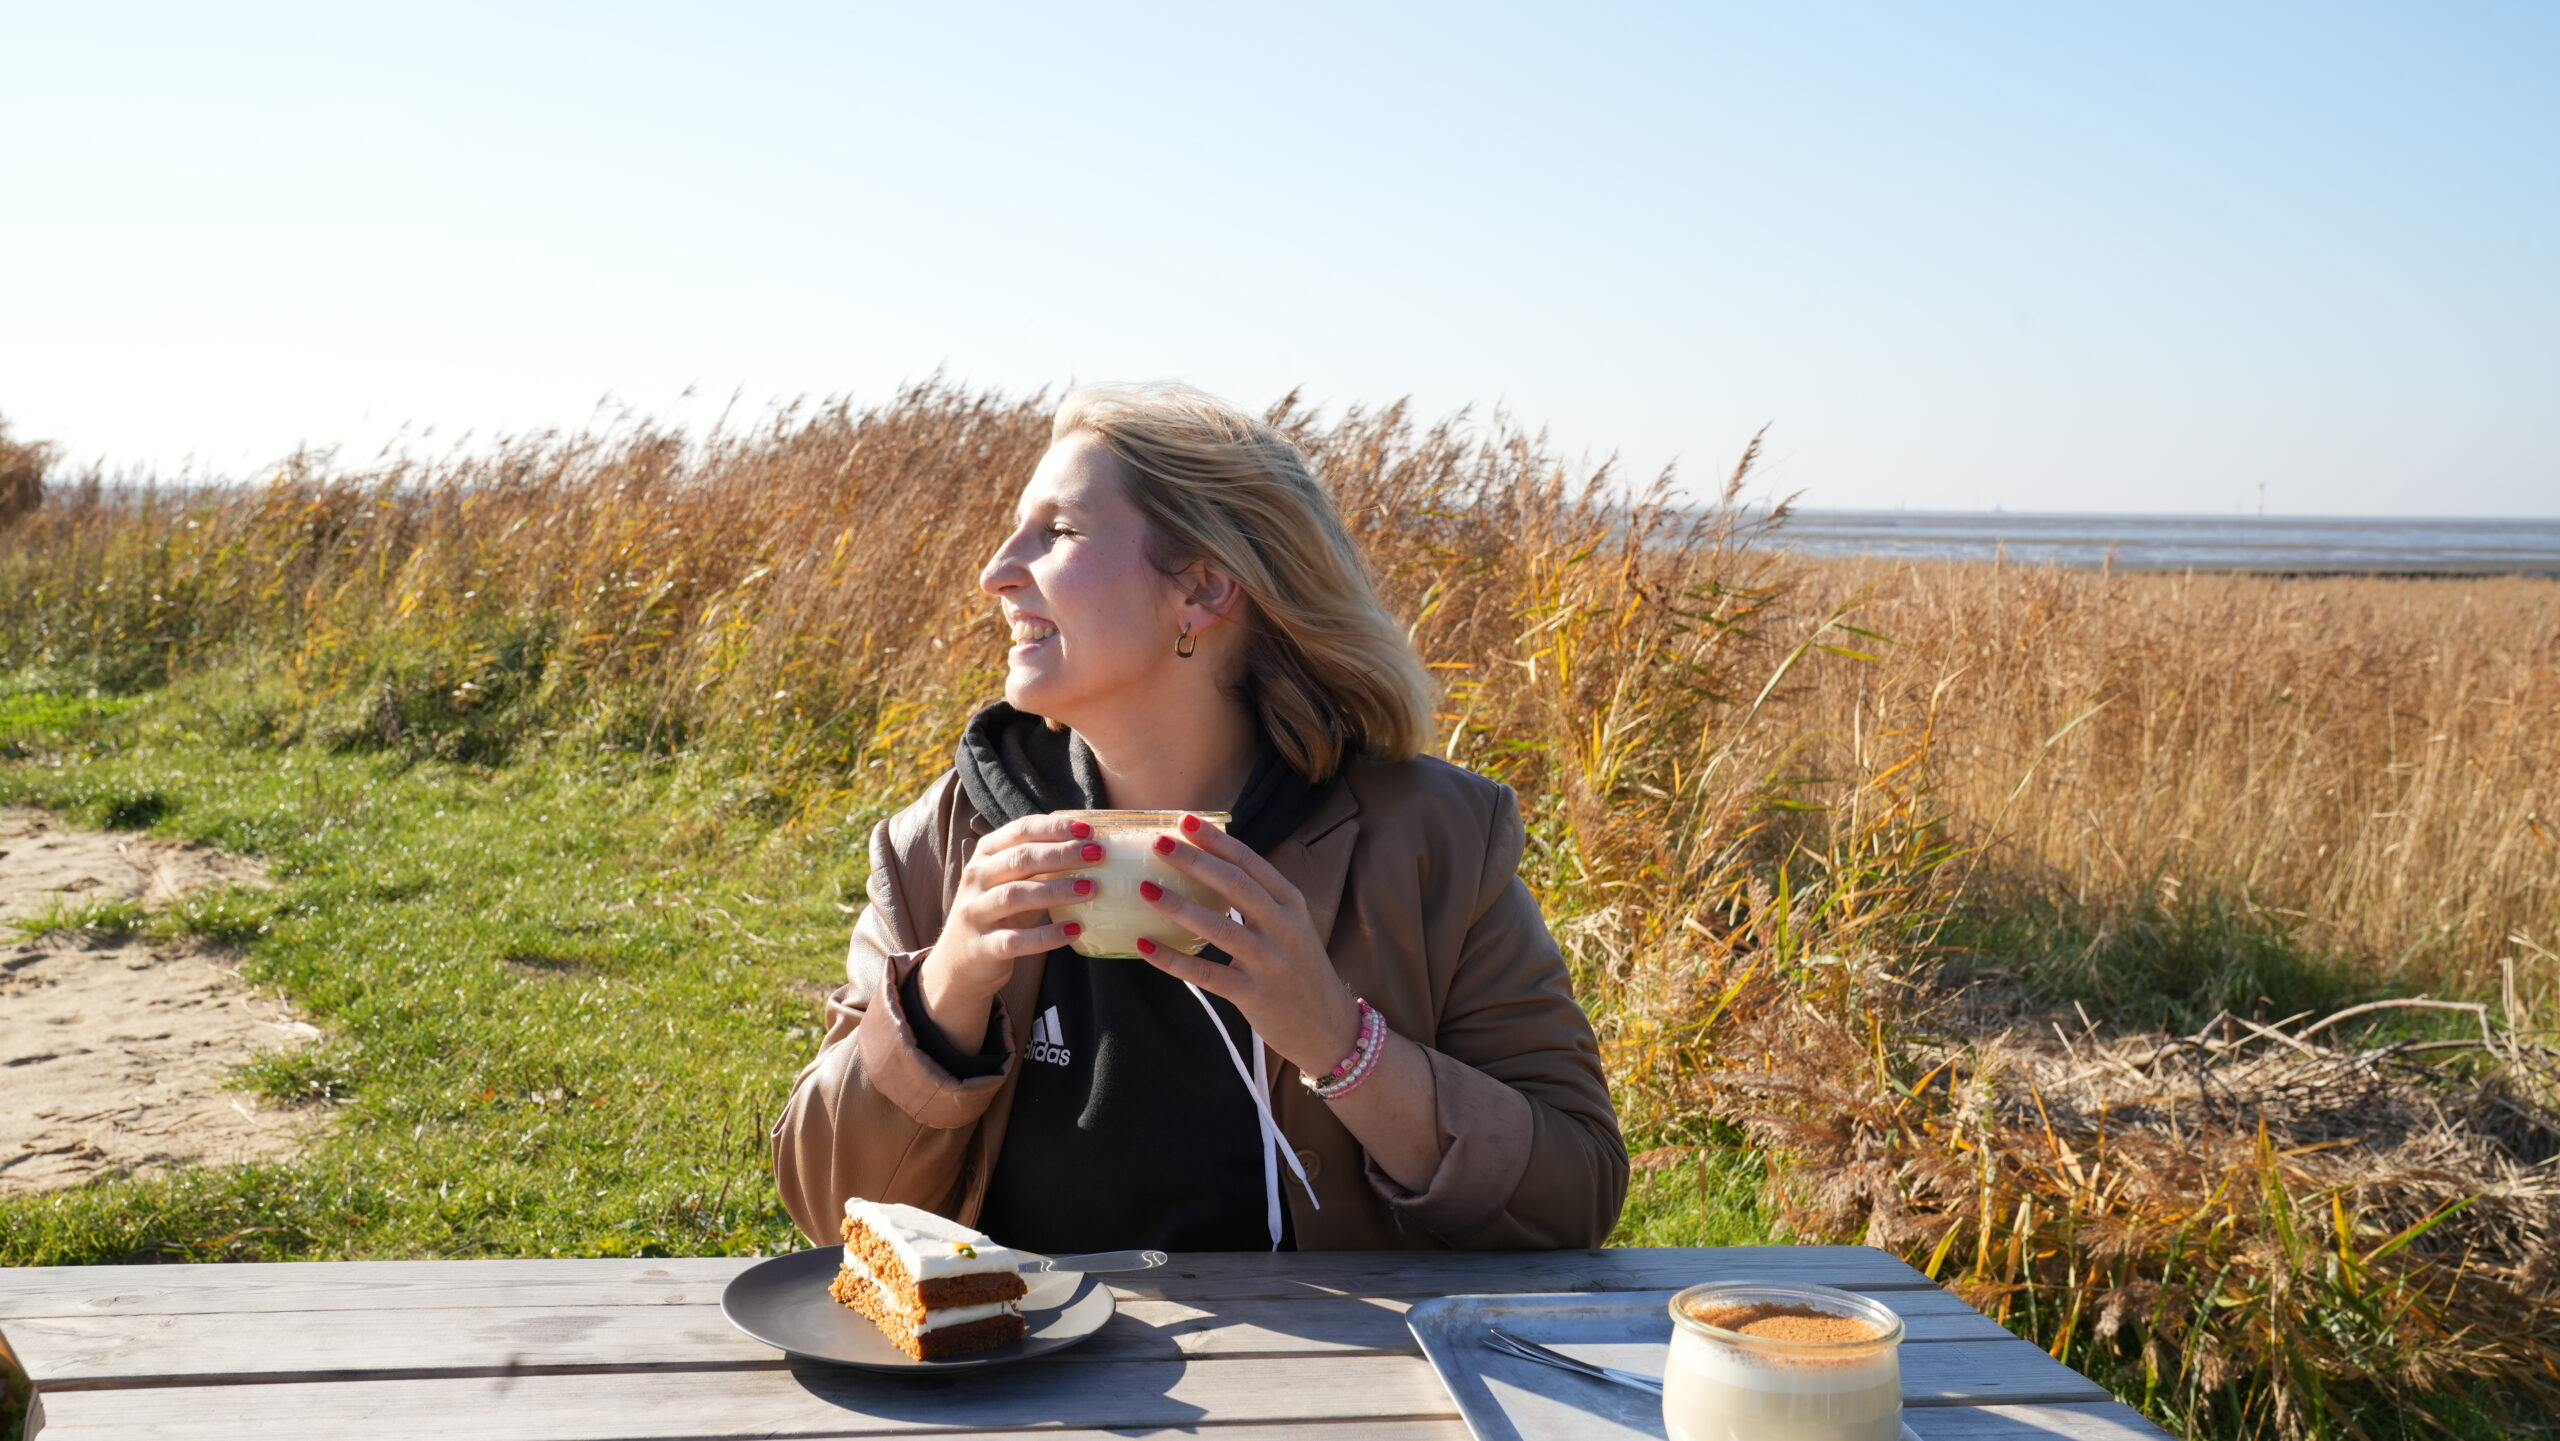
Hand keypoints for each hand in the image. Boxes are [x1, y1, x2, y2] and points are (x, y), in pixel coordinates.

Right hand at [919, 814, 1096, 1042]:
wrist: (959, 961)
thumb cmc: (997, 913)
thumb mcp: (1012, 882)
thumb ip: (1039, 865)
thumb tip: (1090, 848)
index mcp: (985, 855)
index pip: (1020, 831)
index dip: (1054, 828)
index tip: (1087, 831)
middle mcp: (976, 879)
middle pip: (1020, 859)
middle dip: (1061, 854)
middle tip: (1096, 855)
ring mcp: (976, 913)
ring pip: (1016, 895)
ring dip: (1056, 890)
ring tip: (1089, 889)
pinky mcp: (982, 947)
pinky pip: (1016, 940)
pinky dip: (1047, 936)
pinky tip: (1074, 930)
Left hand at [1131, 814, 1362, 1077]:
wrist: (1328, 1026)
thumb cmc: (1299, 968)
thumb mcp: (1291, 925)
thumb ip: (1260, 898)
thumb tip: (1208, 865)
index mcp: (1291, 903)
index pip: (1251, 862)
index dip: (1217, 841)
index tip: (1185, 821)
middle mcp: (1283, 927)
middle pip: (1235, 885)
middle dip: (1195, 862)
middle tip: (1159, 844)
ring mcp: (1269, 961)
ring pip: (1220, 927)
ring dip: (1179, 906)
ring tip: (1145, 889)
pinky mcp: (1253, 994)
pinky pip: (1206, 973)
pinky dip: (1173, 960)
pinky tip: (1145, 946)